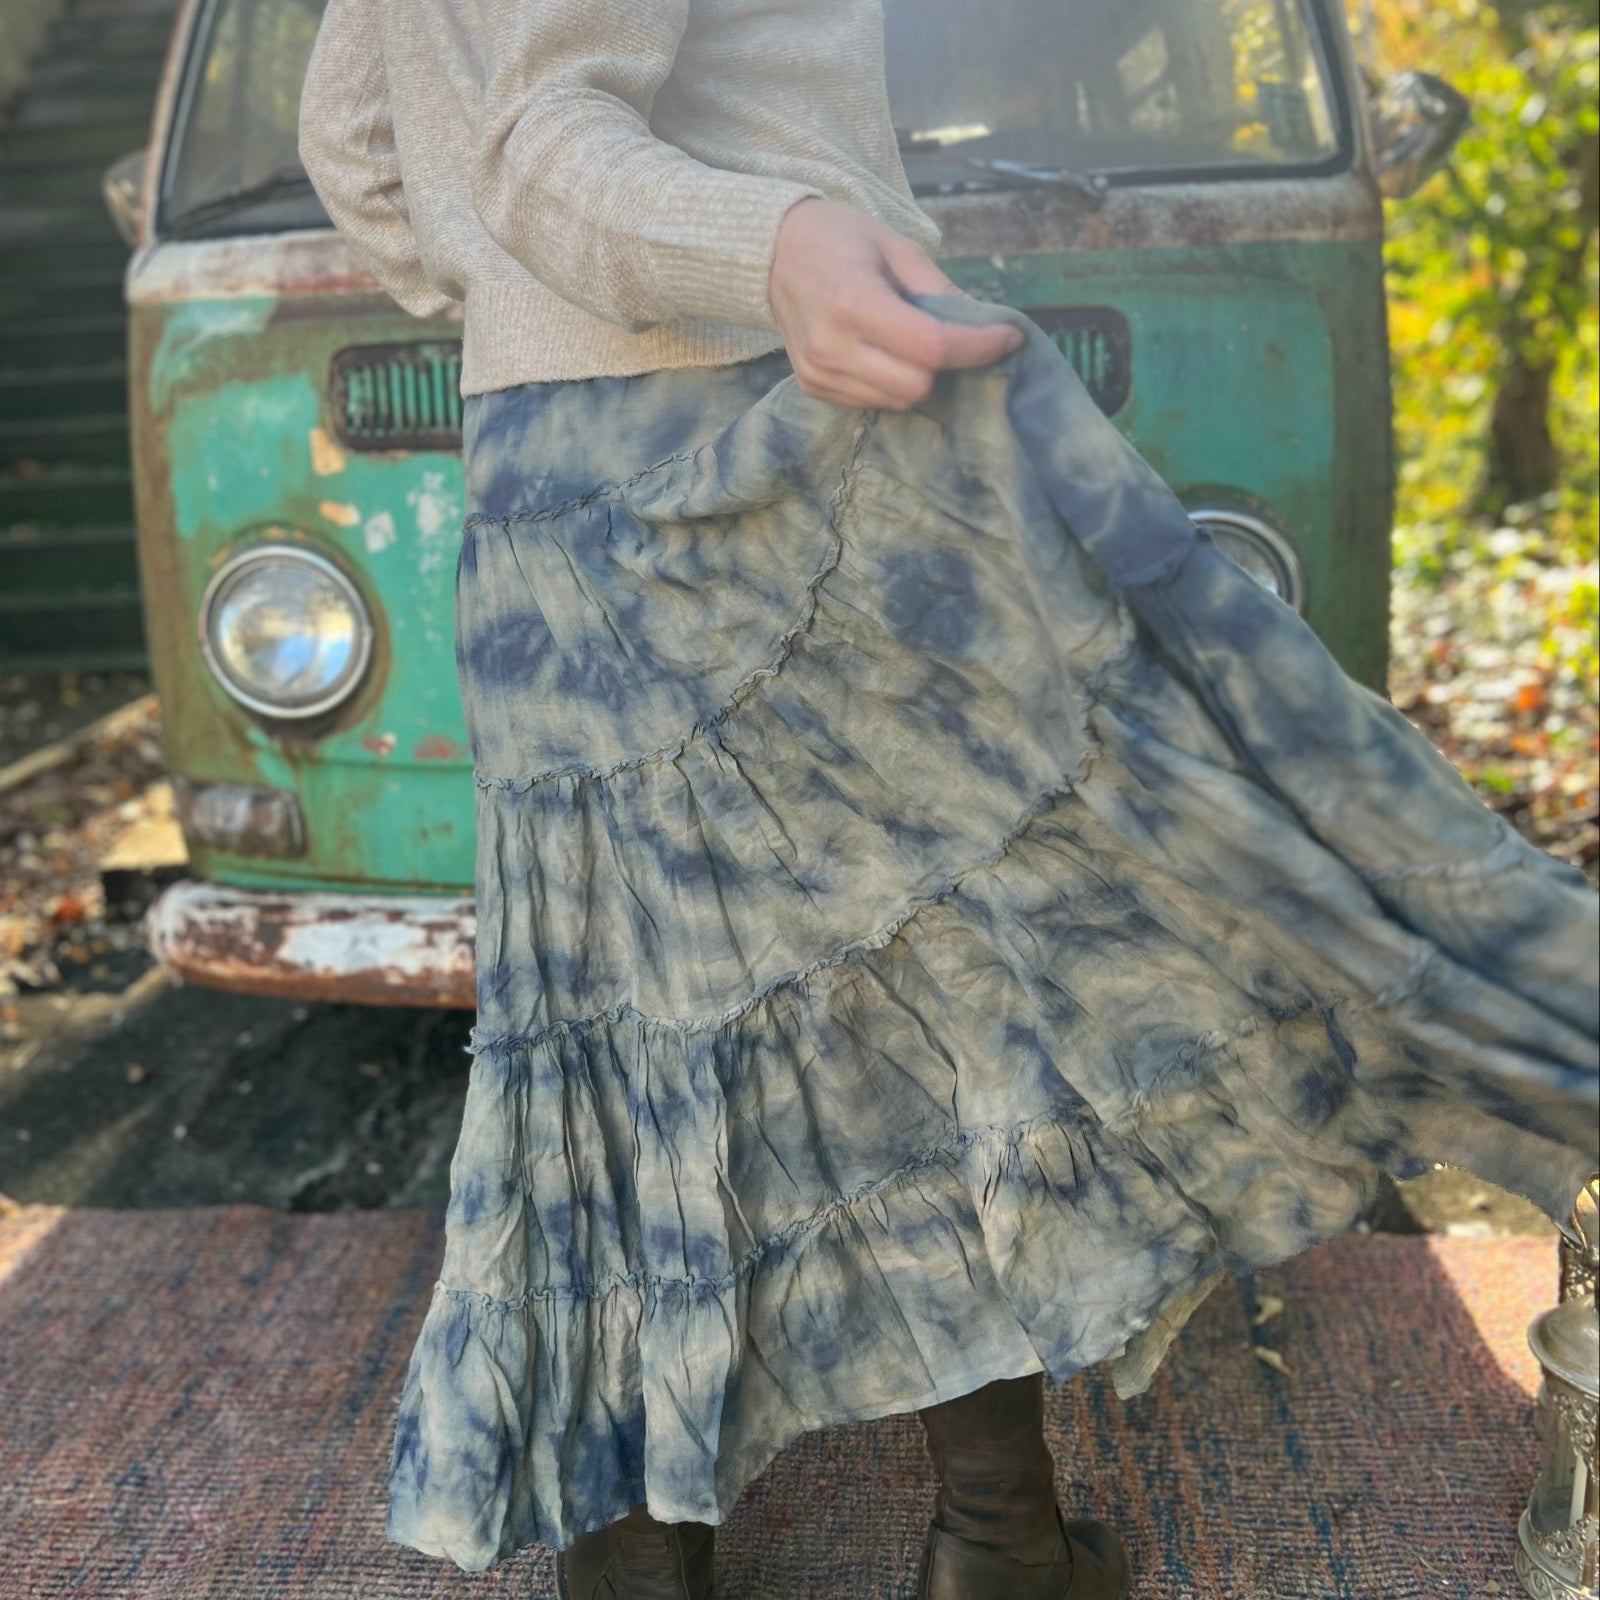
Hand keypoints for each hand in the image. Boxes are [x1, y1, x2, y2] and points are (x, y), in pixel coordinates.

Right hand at [768, 199, 1023, 409]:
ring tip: (916, 344)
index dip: (979, 347)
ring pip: (898, 401)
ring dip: (920, 378)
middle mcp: (832, 347)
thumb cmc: (841, 240)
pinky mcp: (813, 388)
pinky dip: (891, 384)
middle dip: (946, 366)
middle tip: (956, 338)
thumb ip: (940, 290)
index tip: (1009, 337)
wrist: (773, 253)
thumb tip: (987, 326)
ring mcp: (819, 374)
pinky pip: (872, 403)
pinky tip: (885, 355)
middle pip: (919, 385)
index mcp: (854, 303)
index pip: (933, 347)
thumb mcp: (896, 247)